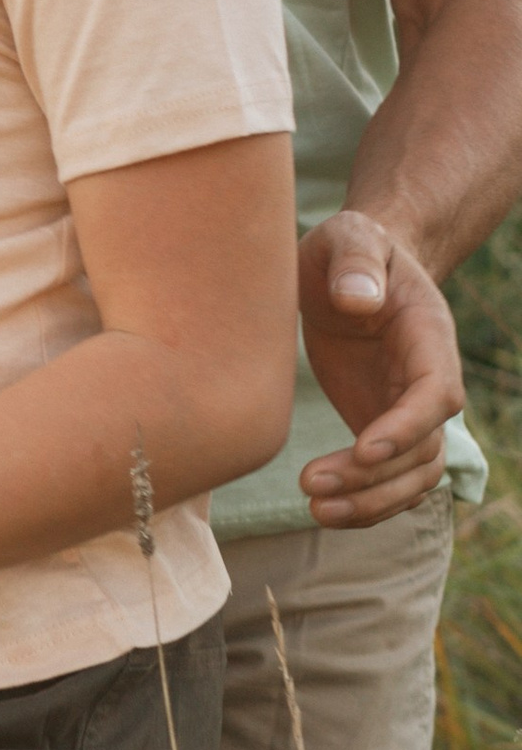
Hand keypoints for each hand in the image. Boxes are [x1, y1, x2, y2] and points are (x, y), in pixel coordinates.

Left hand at [296, 210, 459, 527]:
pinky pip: (388, 479)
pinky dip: (366, 504)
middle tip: (313, 486)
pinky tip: (325, 513)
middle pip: (425, 449)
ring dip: (371, 502)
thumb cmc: (350, 248)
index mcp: (428, 336)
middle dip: (376, 477)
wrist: (352, 269)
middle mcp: (428, 380)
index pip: (437, 393)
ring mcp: (407, 409)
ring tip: (316, 510)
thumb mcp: (348, 236)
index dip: (409, 426)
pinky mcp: (381, 426)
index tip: (364, 449)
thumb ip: (355, 261)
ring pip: (413, 475)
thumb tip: (358, 300)